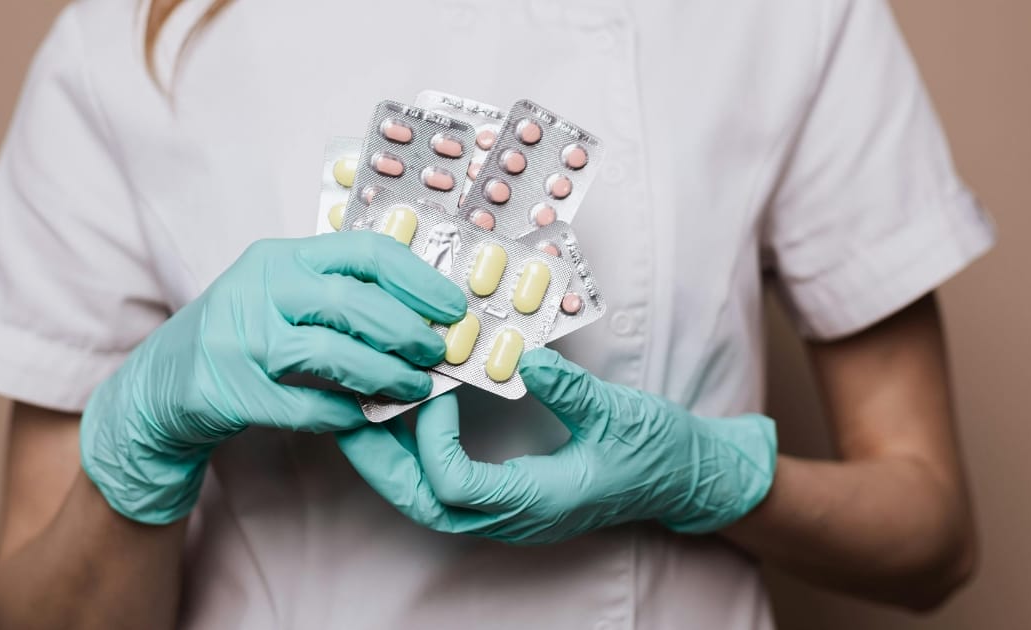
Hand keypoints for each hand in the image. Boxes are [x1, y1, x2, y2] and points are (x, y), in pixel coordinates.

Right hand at [81, 232, 466, 524]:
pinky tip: (363, 417)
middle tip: (437, 353)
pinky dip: (342, 413)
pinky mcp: (229, 389)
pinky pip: (304, 404)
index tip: (453, 306)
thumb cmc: (239, 338)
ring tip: (414, 389)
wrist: (160, 387)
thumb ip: (335, 293)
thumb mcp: (279, 296)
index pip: (363, 252)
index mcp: (281, 258)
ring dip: (385, 375)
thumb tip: (422, 310)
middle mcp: (259, 288)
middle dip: (408, 331)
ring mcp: (240, 338)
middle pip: (353, 302)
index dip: (418, 279)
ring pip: (332, 353)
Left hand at [337, 347, 775, 543]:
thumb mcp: (621, 413)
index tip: (435, 387)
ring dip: (390, 458)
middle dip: (378, 459)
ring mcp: (507, 513)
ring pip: (426, 500)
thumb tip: (523, 358)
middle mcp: (511, 517)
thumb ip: (573, 391)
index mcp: (536, 501)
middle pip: (421, 503)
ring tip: (362, 410)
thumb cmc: (656, 451)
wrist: (683, 480)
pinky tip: (407, 416)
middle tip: (347, 410)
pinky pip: (444, 487)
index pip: (453, 486)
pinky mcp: (507, 498)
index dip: (430, 438)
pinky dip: (415, 455)